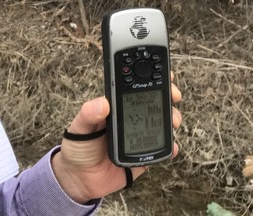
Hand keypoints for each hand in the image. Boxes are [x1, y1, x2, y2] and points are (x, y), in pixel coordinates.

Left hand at [50, 77, 182, 203]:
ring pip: (161, 123)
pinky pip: (160, 149)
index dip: (151, 78)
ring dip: (171, 118)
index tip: (163, 73)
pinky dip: (169, 147)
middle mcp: (130, 118)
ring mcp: (139, 136)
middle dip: (168, 95)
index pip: (135, 87)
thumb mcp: (79, 126)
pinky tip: (172, 146)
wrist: (80, 178)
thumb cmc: (78, 146)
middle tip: (174, 96)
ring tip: (173, 121)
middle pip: (154, 102)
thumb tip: (104, 103)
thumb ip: (88, 114)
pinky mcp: (143, 155)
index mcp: (116, 106)